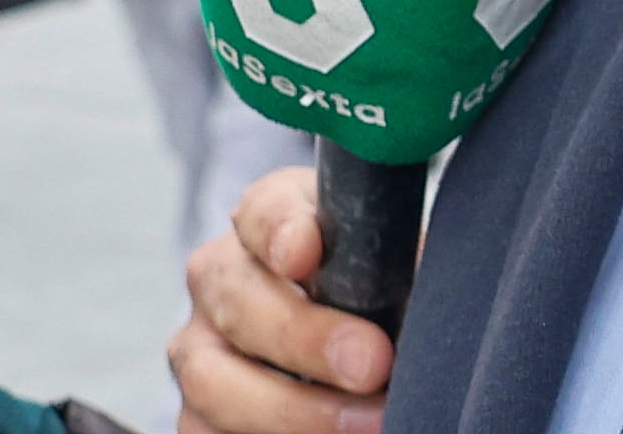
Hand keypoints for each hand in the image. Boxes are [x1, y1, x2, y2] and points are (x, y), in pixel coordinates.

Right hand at [172, 166, 392, 433]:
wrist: (348, 343)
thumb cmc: (374, 291)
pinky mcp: (197, 415)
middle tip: (372, 363)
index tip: (306, 251)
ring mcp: (200, 351)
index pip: (262, 210)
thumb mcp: (388, 260)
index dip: (280, 228)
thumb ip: (395, 260)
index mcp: (268, 224)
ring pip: (215, 382)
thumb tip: (425, 295)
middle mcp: (221, 281)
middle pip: (237, 302)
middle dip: (304, 337)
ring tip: (371, 422)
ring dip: (296, 410)